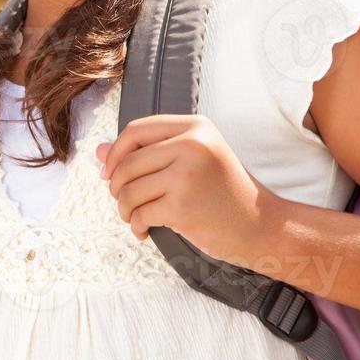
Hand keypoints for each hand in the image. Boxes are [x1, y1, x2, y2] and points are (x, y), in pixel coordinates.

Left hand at [99, 114, 277, 262]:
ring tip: (136, 217)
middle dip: (116, 187)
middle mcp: (192, 145)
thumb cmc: (223, 193)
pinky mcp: (182, 206)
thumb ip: (147, 153)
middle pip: (127, 163)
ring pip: (128, 190)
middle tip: (125, 203)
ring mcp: (187, 175)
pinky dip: (136, 226)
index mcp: (196, 127)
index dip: (115, 152)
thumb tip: (98, 150)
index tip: (108, 173)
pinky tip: (145, 231)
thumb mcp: (191, 162)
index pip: (135, 130)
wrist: (260, 226)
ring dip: (125, 210)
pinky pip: (139, 214)